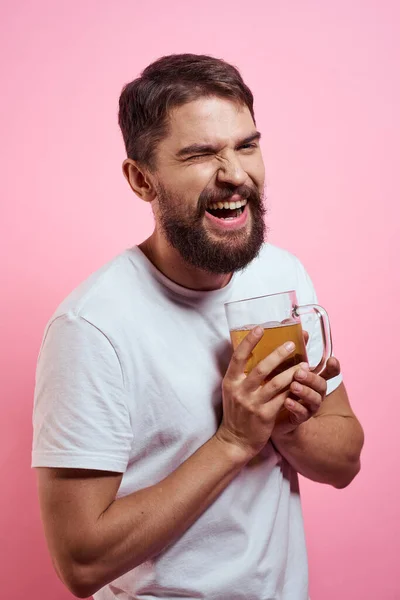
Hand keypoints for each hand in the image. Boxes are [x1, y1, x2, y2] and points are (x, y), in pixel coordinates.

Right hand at [215, 327, 307, 460]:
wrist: (235, 440)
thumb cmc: (236, 412)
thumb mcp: (232, 391)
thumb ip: (241, 374)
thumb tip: (252, 352)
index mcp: (231, 381)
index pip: (238, 356)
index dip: (249, 341)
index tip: (260, 328)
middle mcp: (240, 390)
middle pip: (261, 367)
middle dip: (279, 354)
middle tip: (292, 344)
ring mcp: (252, 403)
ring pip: (276, 383)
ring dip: (292, 372)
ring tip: (304, 365)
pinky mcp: (265, 415)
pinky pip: (283, 398)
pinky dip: (293, 390)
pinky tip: (302, 384)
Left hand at [272, 353, 340, 436]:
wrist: (271, 414)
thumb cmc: (281, 386)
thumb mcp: (286, 366)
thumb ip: (294, 349)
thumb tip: (298, 328)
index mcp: (314, 378)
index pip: (330, 372)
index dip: (333, 367)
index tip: (332, 359)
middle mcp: (315, 392)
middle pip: (321, 385)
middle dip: (312, 378)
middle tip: (299, 372)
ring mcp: (309, 406)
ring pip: (314, 400)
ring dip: (305, 392)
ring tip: (293, 386)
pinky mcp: (299, 418)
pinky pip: (302, 414)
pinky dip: (296, 407)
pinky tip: (287, 401)